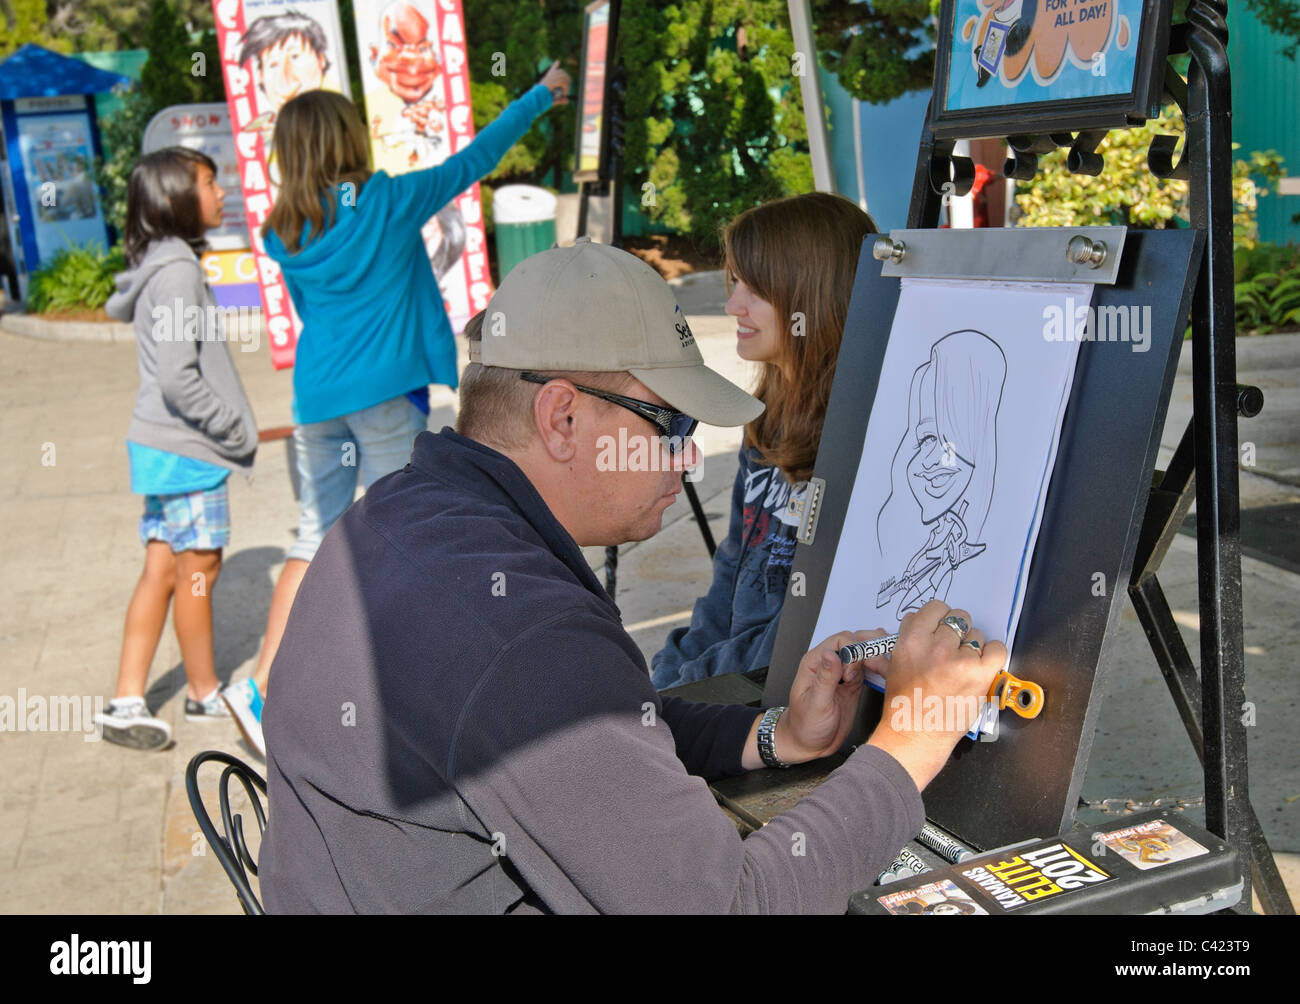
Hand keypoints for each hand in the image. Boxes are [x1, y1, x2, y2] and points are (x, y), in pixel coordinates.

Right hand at [540, 60, 569, 104]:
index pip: (552, 69)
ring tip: (565, 92)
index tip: (558, 62)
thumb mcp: (552, 99)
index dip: (555, 65)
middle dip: (567, 79)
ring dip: (567, 85)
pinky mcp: (552, 82)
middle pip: (562, 72)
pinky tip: (564, 93)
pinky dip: (566, 88)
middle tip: (567, 89)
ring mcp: (550, 79)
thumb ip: (560, 100)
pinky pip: (563, 82)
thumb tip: (568, 101)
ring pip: (564, 77)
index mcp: (547, 79)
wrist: (535, 99)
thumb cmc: (542, 101)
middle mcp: (549, 77)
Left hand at [775, 628, 889, 762]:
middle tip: (883, 668)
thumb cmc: (805, 725)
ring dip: (879, 656)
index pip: (839, 641)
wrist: (809, 744)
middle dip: (872, 650)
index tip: (852, 675)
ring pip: (865, 653)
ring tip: (890, 668)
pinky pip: (870, 669)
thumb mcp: (815, 704)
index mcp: (815, 662)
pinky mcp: (854, 684)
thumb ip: (825, 679)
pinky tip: (889, 669)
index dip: (852, 651)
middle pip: (855, 642)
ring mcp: (844, 673)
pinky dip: (881, 667)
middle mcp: (831, 664)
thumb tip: (831, 654)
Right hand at [866, 599, 1005, 790]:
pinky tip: (984, 664)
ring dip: (972, 646)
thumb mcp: (894, 663)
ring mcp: (960, 660)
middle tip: (951, 650)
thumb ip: (906, 636)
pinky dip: (993, 654)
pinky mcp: (980, 675)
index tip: (941, 629)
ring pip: (977, 634)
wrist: (915, 735)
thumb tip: (917, 619)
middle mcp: (936, 646)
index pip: (935, 607)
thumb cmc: (903, 703)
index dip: (939, 617)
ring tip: (962, 665)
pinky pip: (997, 649)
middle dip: (956, 631)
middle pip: (958, 617)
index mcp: (911, 640)